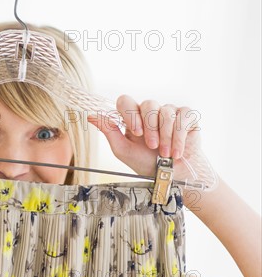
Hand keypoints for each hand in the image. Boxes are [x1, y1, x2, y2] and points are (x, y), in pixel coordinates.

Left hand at [87, 95, 201, 177]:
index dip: (130, 114)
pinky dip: (179, 136)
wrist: (172, 175)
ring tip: (166, 153)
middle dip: (150, 127)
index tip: (136, 133)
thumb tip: (91, 116)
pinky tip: (177, 151)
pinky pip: (183, 116)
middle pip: (148, 104)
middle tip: (152, 146)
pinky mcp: (186, 116)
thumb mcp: (123, 150)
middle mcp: (150, 111)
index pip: (125, 101)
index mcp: (133, 117)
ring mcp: (169, 112)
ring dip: (166, 136)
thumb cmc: (146, 163)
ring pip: (166, 111)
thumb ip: (109, 131)